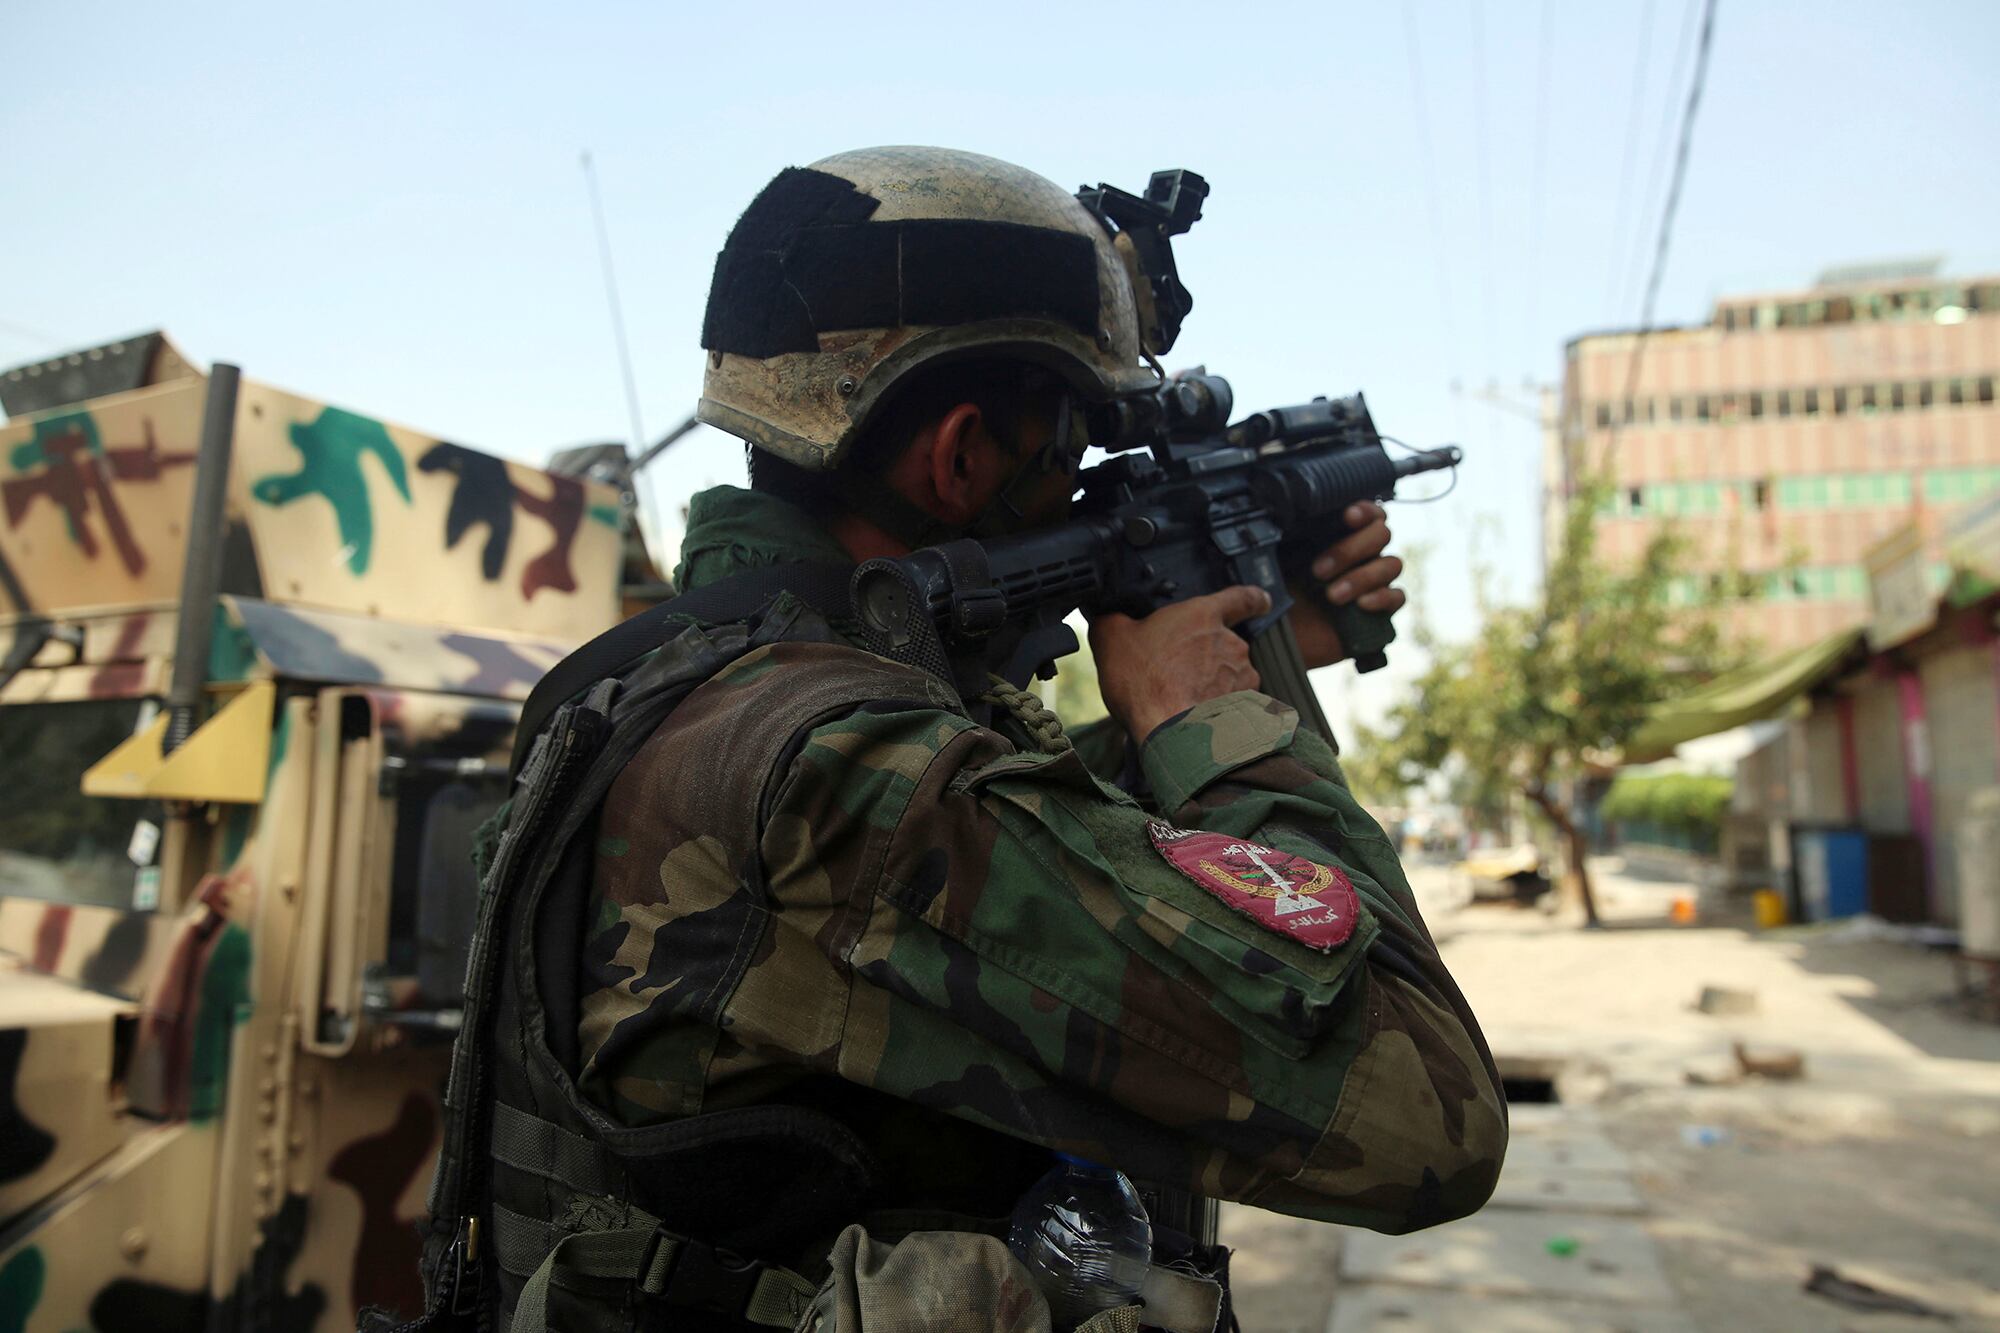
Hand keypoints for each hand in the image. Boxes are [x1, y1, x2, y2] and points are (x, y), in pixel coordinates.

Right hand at [1090, 585, 1269, 740]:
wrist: (1169, 731)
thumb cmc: (1143, 681)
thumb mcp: (1111, 637)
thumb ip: (1114, 619)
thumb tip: (1109, 616)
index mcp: (1202, 614)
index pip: (1241, 597)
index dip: (1252, 599)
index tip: (1260, 602)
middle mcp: (1230, 641)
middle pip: (1225, 643)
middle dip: (1206, 656)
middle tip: (1176, 671)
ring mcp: (1241, 674)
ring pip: (1229, 674)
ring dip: (1212, 683)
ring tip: (1181, 697)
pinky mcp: (1245, 704)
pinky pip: (1233, 701)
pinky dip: (1219, 706)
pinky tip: (1195, 715)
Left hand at [1289, 501, 1405, 668]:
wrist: (1278, 638)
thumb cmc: (1276, 594)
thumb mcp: (1275, 563)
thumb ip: (1286, 539)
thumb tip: (1282, 519)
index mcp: (1340, 536)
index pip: (1368, 512)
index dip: (1364, 511)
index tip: (1347, 517)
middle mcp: (1362, 555)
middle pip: (1381, 534)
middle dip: (1350, 550)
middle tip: (1317, 571)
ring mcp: (1374, 582)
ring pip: (1391, 564)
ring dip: (1362, 577)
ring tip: (1332, 596)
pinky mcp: (1380, 611)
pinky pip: (1397, 597)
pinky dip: (1382, 597)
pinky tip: (1361, 605)